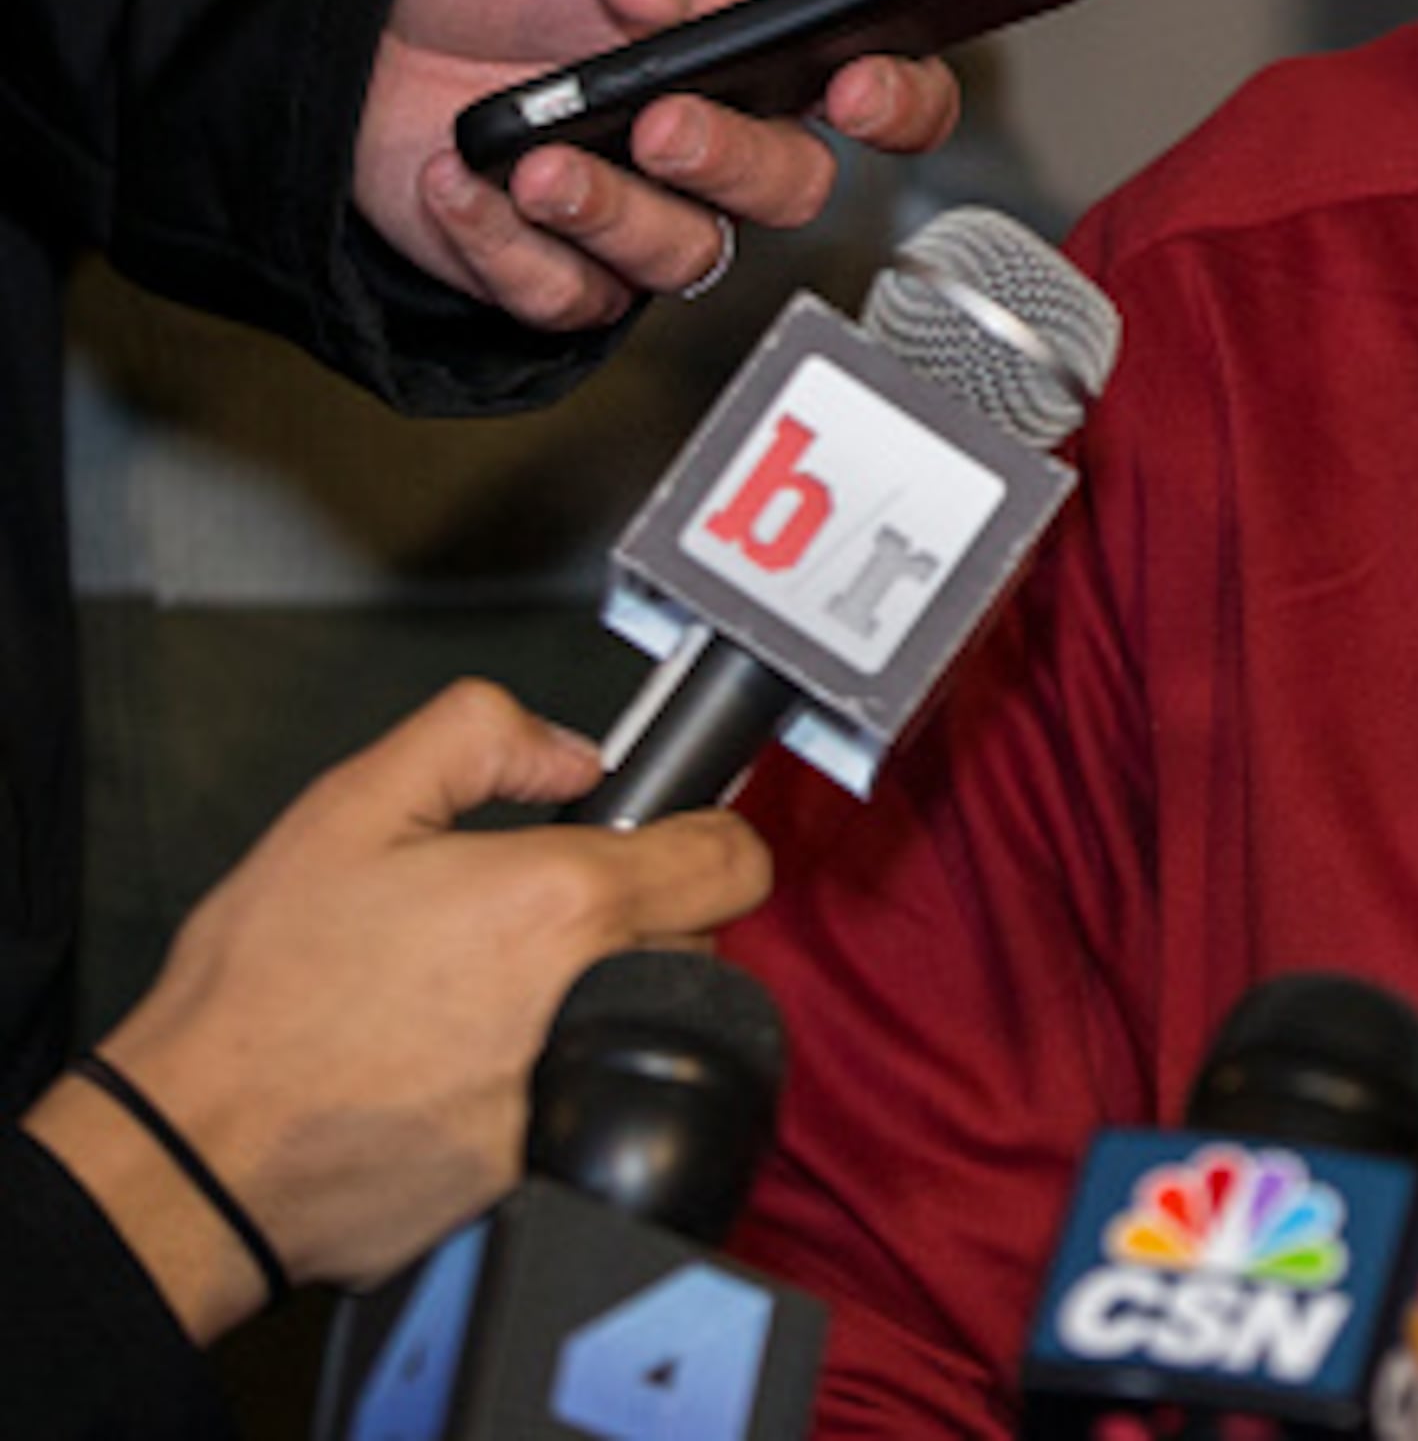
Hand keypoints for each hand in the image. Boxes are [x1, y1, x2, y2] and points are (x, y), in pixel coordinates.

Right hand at [24, 682, 769, 1335]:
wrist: (199, 1149)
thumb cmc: (259, 996)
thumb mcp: (350, 808)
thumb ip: (475, 738)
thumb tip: (572, 750)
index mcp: (563, 904)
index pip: (733, 861)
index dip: (703, 836)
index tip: (665, 839)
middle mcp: (592, 999)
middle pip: (694, 939)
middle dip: (637, 916)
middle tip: (534, 918)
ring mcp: (575, 1089)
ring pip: (648, 1020)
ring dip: (601, 998)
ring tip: (491, 993)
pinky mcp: (545, 1165)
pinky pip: (592, 1095)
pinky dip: (554, 1076)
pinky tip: (469, 1064)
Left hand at [352, 0, 960, 330]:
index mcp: (759, 44)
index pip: (887, 89)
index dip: (903, 105)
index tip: (852, 91)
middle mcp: (720, 137)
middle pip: (792, 190)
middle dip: (733, 165)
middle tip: (660, 124)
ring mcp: (643, 206)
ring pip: (687, 259)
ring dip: (613, 218)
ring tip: (534, 163)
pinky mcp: (553, 263)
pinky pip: (569, 299)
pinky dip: (507, 252)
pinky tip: (457, 180)